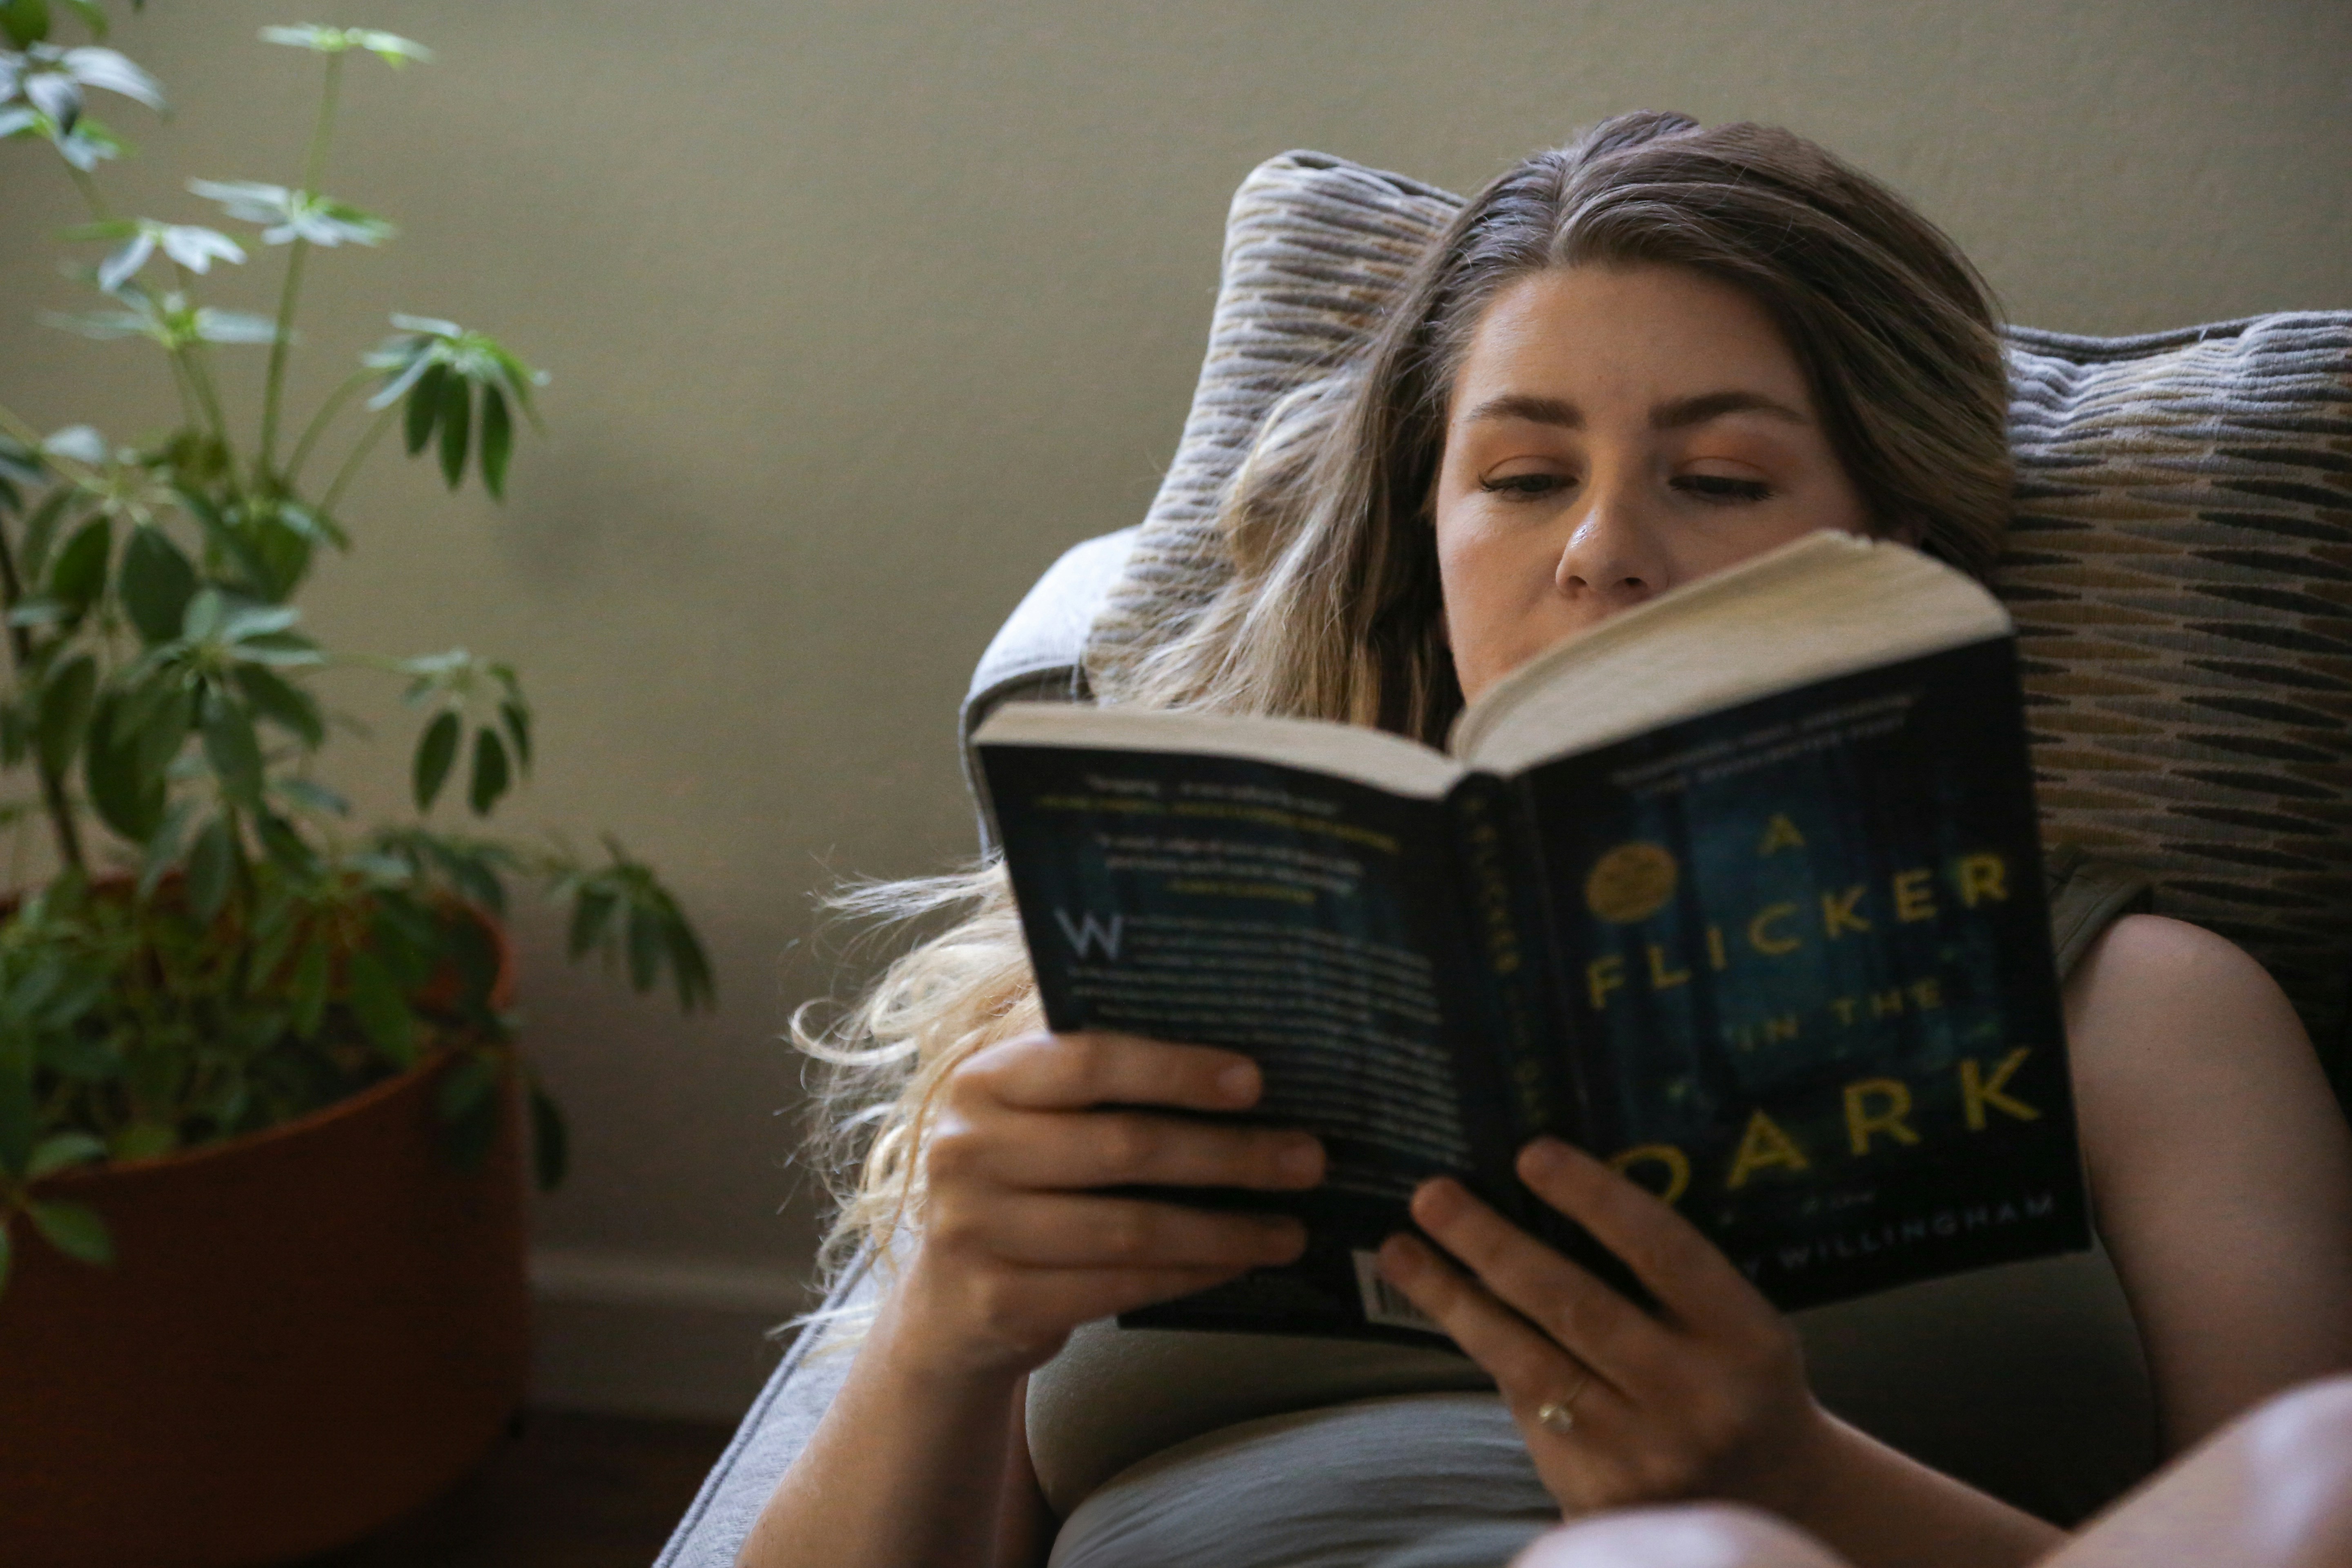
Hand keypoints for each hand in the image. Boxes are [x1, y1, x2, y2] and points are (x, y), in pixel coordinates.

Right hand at [895, 1029, 1323, 1378]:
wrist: (949, 1303)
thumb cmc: (1024, 1188)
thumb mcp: (1038, 1123)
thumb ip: (1104, 1089)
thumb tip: (1239, 1070)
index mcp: (982, 1082)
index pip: (1088, 1061)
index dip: (1176, 1070)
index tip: (1256, 1081)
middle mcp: (966, 1150)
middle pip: (1122, 1147)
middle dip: (1228, 1154)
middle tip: (1306, 1159)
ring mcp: (974, 1231)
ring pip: (1129, 1228)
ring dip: (1224, 1230)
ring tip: (1290, 1230)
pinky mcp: (997, 1303)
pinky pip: (1117, 1288)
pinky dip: (1187, 1276)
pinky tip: (1235, 1265)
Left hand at [1378, 1137, 1830, 1515]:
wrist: (1765, 1502)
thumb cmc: (1733, 1383)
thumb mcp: (1732, 1326)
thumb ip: (1662, 1277)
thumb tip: (1541, 1193)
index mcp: (1745, 1337)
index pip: (1663, 1251)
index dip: (1594, 1198)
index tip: (1531, 1152)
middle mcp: (1698, 1397)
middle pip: (1577, 1306)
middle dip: (1494, 1245)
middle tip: (1433, 1195)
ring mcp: (1645, 1452)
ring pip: (1529, 1363)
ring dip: (1455, 1301)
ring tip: (1401, 1250)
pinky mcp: (1598, 1491)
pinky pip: (1525, 1408)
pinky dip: (1484, 1351)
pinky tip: (1445, 1309)